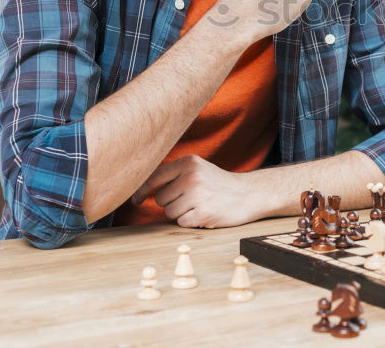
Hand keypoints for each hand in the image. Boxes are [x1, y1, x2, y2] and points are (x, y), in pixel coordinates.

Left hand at [131, 155, 271, 227]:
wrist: (249, 194)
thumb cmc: (219, 184)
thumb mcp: (199, 169)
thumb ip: (175, 174)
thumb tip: (142, 188)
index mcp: (189, 162)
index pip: (155, 177)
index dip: (142, 190)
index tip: (136, 200)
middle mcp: (191, 176)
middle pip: (161, 198)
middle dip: (172, 203)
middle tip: (191, 200)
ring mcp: (197, 195)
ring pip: (169, 212)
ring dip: (180, 214)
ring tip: (198, 206)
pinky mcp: (203, 212)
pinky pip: (181, 222)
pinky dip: (190, 222)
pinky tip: (204, 214)